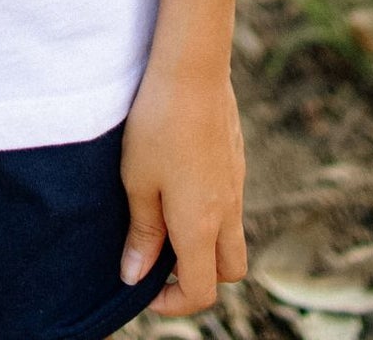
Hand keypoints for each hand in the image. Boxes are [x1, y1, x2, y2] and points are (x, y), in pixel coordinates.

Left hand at [118, 58, 247, 314]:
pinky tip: (179, 179)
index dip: (173, 304)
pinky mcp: (236, 158)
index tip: (145, 289)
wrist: (192, 68)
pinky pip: (231, 202)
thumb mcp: (137, 180)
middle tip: (161, 258)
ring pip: (233, 236)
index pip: (201, 292)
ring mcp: (237, 183)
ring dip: (205, 242)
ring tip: (166, 217)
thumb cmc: (157, 123)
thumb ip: (142, 232)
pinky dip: (211, 211)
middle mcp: (227, 210)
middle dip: (199, 277)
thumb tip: (136, 275)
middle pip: (228, 271)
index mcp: (201, 225)